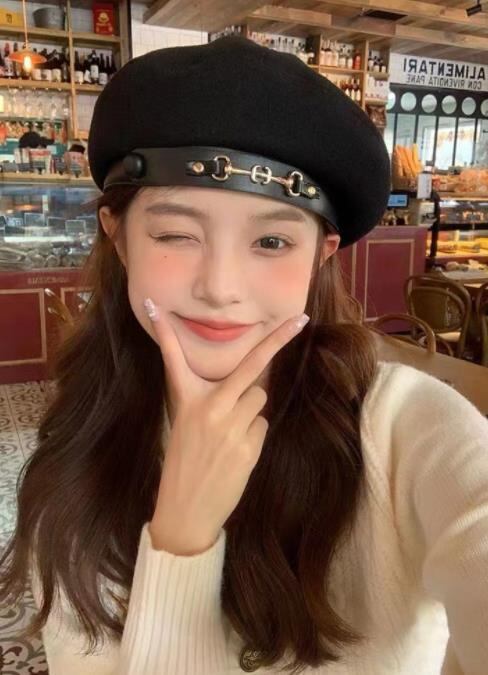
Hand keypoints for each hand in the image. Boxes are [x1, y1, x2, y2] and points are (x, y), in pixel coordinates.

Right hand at [144, 299, 309, 554]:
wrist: (185, 511)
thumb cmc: (185, 464)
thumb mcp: (184, 425)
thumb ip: (210, 399)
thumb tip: (252, 381)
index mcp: (186, 401)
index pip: (174, 358)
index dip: (164, 331)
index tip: (154, 304)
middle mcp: (209, 409)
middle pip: (252, 369)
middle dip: (278, 342)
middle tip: (301, 320)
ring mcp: (230, 428)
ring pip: (260, 398)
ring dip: (252, 409)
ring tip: (231, 435)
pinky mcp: (247, 448)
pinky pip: (262, 424)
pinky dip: (254, 433)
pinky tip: (236, 453)